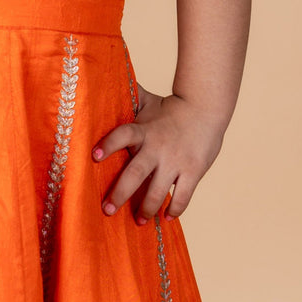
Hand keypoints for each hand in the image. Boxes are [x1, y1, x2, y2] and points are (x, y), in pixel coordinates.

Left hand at [92, 84, 225, 223]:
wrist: (207, 109)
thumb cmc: (171, 109)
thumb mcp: (148, 102)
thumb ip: (127, 99)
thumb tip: (102, 80)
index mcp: (144, 131)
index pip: (123, 134)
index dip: (109, 144)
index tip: (94, 156)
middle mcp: (158, 147)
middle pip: (136, 172)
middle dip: (120, 193)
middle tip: (107, 210)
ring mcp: (176, 161)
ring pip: (158, 191)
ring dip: (147, 209)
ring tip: (138, 221)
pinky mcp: (193, 171)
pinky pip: (183, 196)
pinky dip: (175, 209)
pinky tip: (166, 218)